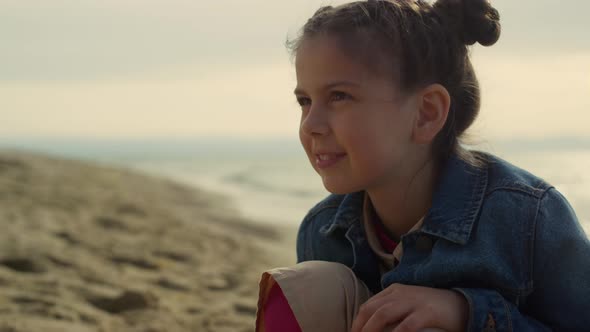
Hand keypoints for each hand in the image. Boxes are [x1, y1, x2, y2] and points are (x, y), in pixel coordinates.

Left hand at [351, 283, 468, 331]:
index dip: (357, 322)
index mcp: (394, 291)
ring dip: (370, 329)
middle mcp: (401, 294)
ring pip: (384, 314)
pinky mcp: (428, 313)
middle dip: (359, 326)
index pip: (368, 306)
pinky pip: (407, 325)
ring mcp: (414, 302)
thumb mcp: (408, 303)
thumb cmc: (431, 307)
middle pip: (372, 309)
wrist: (462, 303)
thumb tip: (370, 326)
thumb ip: (391, 310)